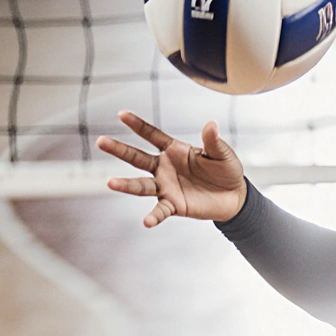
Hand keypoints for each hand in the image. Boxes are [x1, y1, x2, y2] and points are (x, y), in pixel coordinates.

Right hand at [96, 110, 247, 227]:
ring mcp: (166, 186)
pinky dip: (154, 216)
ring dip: (126, 184)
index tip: (121, 115)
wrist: (234, 196)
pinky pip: (161, 210)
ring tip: (110, 182)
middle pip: (137, 157)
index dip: (137, 125)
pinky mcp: (174, 204)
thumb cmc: (225, 170)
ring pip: (142, 185)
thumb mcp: (222, 153)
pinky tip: (147, 221)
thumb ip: (213, 141)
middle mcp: (164, 168)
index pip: (152, 135)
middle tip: (101, 141)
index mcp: (174, 151)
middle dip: (119, 149)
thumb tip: (211, 125)